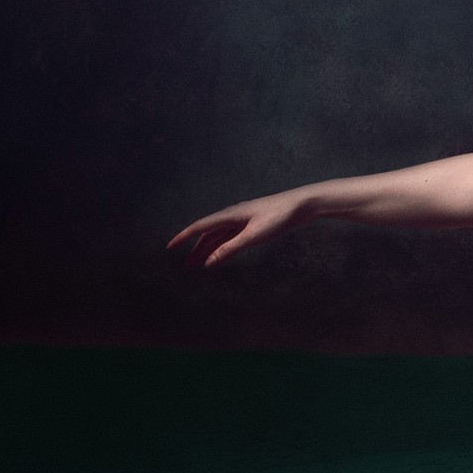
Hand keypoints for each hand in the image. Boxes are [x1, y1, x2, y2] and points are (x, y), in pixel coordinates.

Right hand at [168, 189, 309, 269]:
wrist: (303, 204)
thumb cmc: (280, 217)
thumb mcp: (254, 235)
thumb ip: (230, 249)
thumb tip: (208, 262)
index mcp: (230, 215)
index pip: (200, 227)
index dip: (183, 237)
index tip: (169, 248)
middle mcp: (233, 216)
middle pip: (208, 234)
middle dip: (194, 250)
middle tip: (184, 267)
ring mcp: (243, 220)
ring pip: (219, 237)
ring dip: (207, 250)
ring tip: (197, 265)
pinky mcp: (253, 225)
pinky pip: (231, 238)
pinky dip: (222, 248)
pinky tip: (219, 257)